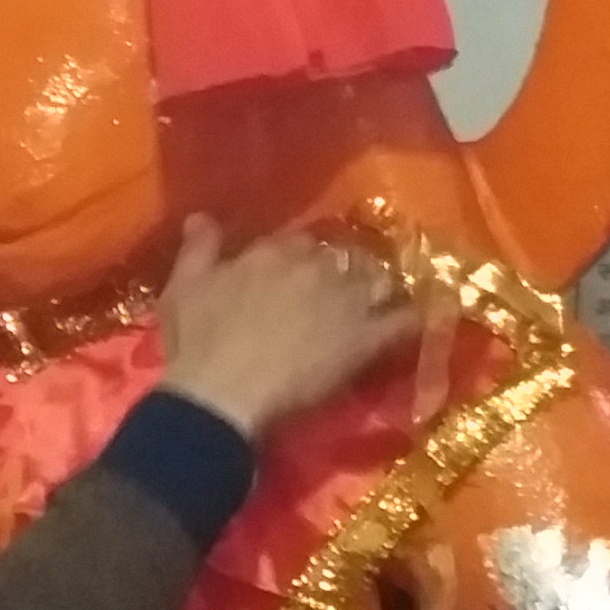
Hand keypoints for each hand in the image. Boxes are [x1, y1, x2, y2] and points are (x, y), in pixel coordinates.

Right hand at [152, 216, 410, 439]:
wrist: (220, 392)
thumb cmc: (196, 341)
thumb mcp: (184, 286)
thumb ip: (199, 248)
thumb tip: (200, 217)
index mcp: (275, 251)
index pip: (300, 241)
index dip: (300, 258)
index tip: (293, 274)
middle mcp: (319, 266)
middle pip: (345, 257)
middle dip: (342, 271)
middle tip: (333, 294)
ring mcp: (348, 301)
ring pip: (379, 280)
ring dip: (379, 288)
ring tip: (378, 301)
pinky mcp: (367, 339)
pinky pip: (404, 320)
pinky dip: (417, 316)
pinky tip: (426, 315)